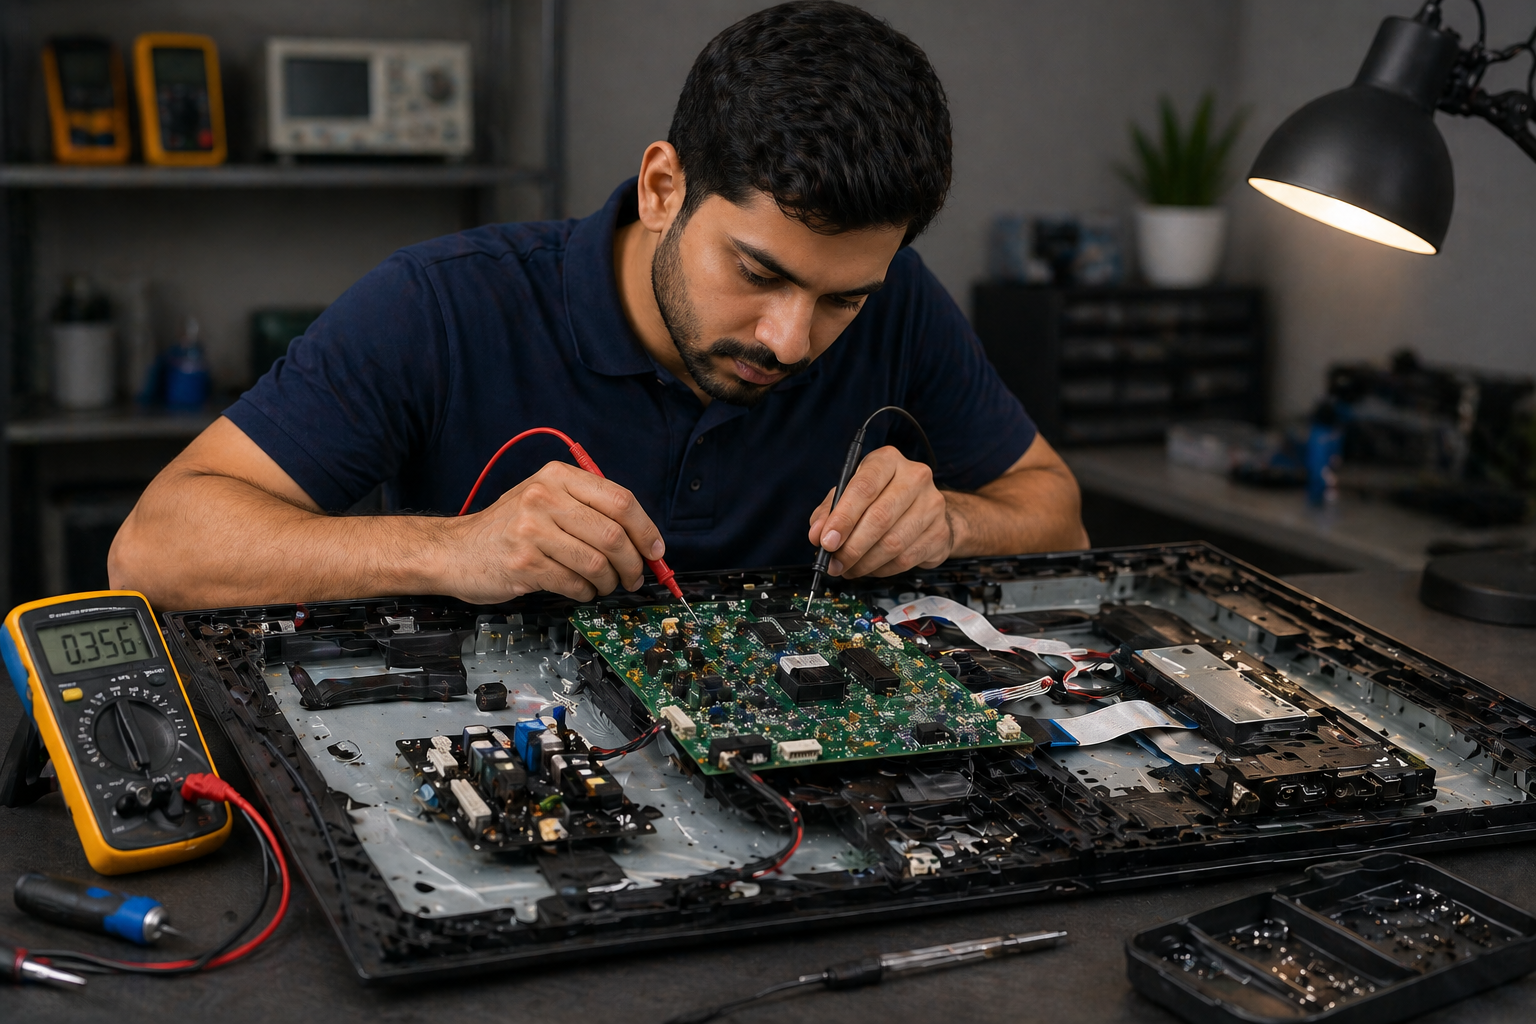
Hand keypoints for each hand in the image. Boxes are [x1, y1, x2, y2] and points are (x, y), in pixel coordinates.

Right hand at [447, 461, 664, 600]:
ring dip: (609, 582)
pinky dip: (586, 593)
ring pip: (597, 563)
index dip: (646, 530)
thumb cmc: (508, 529)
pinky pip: (575, 583)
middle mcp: (544, 496)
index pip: (620, 500)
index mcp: (557, 476)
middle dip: (633, 563)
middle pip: (613, 534)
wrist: (454, 551)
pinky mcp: (524, 563)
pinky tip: (581, 590)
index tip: (656, 551)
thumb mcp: (544, 499)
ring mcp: (532, 530)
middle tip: (635, 576)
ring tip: (605, 585)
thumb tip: (642, 538)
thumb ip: (588, 509)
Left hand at [806, 446, 953, 577]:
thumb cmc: (882, 497)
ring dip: (864, 563)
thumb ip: (830, 511)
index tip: (826, 541)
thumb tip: (817, 535)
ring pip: (893, 543)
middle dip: (851, 547)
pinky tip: (870, 567)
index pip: (864, 488)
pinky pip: (906, 559)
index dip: (843, 518)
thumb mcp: (851, 494)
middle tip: (834, 563)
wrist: (925, 507)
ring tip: (848, 568)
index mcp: (888, 460)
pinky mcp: (940, 532)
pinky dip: (881, 569)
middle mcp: (914, 477)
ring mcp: (932, 504)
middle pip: (880, 517)